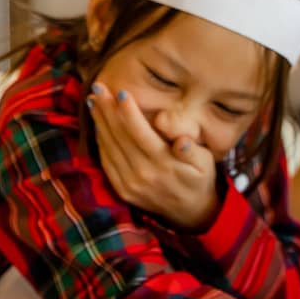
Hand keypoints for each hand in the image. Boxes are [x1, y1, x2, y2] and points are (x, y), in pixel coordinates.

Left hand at [88, 83, 218, 230]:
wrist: (190, 213)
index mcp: (164, 165)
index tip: (120, 90)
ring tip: (94, 100)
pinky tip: (98, 124)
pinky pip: (106, 161)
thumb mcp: (205, 164)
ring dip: (99, 122)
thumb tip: (182, 141)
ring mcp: (129, 183)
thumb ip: (192, 151)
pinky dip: (100, 141)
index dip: (129, 112)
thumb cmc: (199, 179)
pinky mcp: (121, 189)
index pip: (141, 134)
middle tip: (97, 85)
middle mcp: (143, 174)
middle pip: (120, 137)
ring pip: (109, 147)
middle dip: (107, 110)